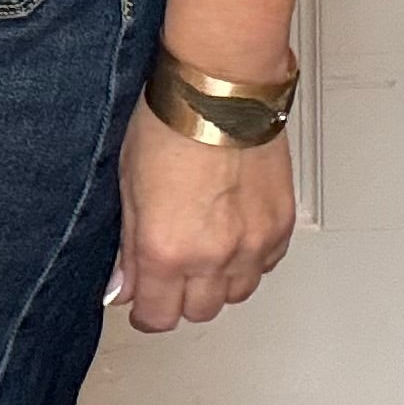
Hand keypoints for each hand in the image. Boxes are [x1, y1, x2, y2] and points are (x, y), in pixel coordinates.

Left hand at [114, 94, 295, 332]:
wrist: (220, 87)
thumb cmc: (170, 121)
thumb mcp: (127, 185)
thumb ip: (128, 246)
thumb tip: (124, 287)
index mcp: (165, 249)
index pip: (158, 317)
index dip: (146, 311)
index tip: (143, 299)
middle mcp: (212, 256)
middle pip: (198, 312)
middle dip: (180, 297)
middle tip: (171, 269)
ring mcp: (251, 244)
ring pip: (236, 294)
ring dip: (218, 282)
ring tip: (205, 247)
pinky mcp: (279, 226)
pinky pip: (266, 266)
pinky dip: (250, 259)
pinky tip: (234, 232)